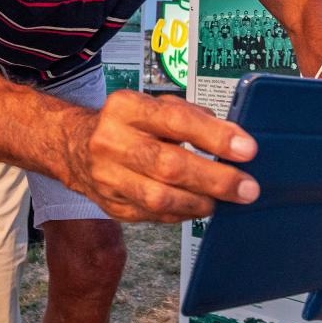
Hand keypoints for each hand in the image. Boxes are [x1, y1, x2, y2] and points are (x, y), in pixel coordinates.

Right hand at [68, 90, 260, 222]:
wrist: (74, 146)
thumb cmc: (127, 124)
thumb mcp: (155, 107)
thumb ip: (194, 118)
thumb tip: (235, 139)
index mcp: (126, 108)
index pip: (176, 120)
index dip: (215, 136)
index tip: (246, 149)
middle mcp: (112, 141)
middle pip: (169, 165)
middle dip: (215, 179)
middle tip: (247, 187)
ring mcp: (107, 176)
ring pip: (159, 197)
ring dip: (199, 202)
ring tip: (222, 201)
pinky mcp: (110, 204)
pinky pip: (153, 215)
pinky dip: (181, 213)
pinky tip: (197, 207)